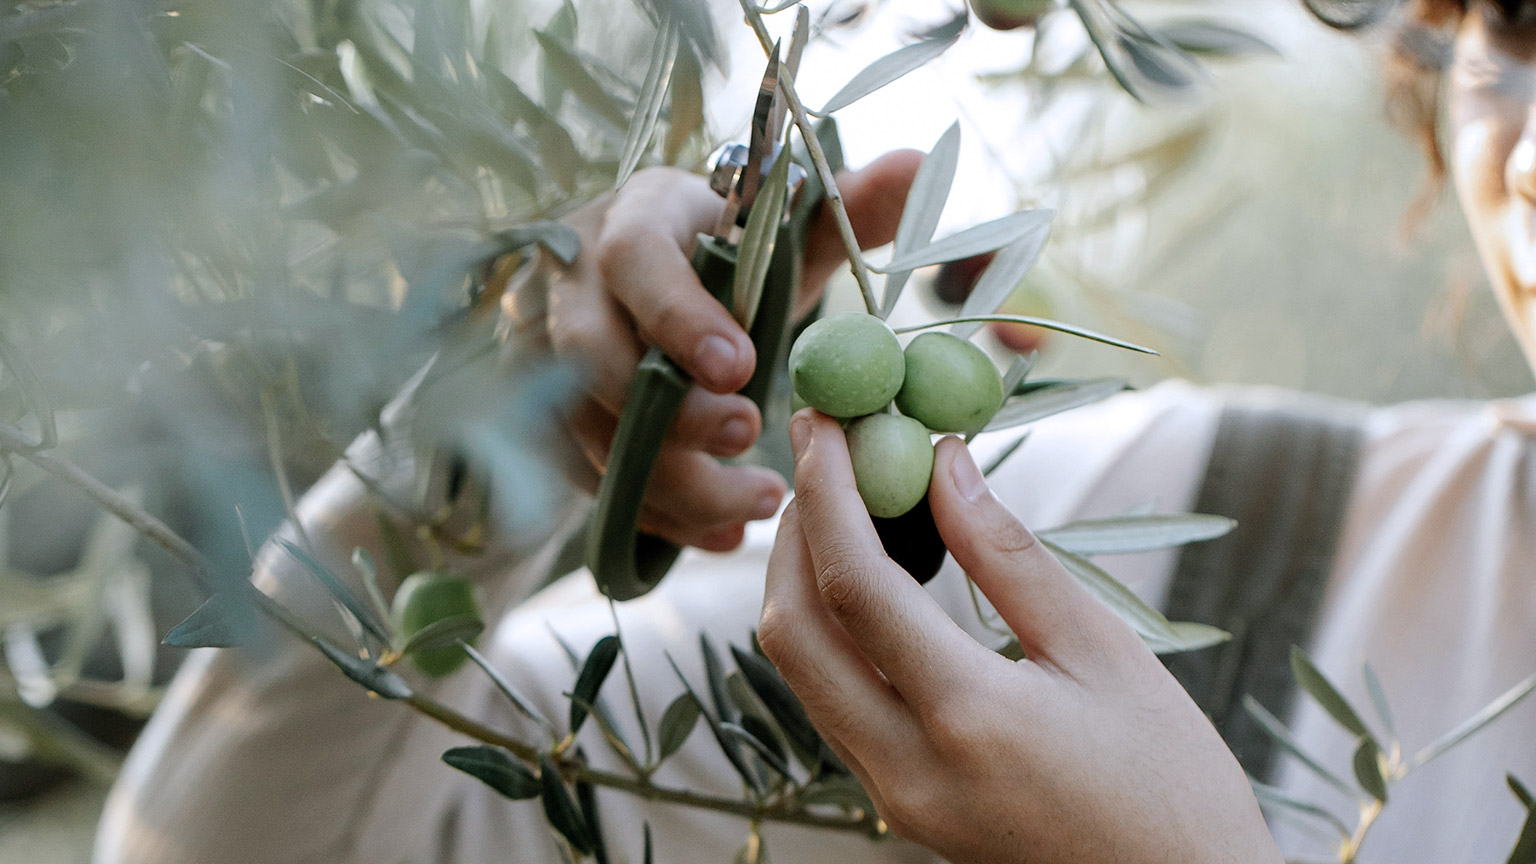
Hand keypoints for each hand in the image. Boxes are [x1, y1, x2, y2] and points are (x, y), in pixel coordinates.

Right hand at [506, 154, 920, 552]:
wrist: (661, 279)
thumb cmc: (728, 252)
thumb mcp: (786, 226)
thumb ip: (851, 204)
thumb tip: (918, 164)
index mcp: (635, 218)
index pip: (633, 259)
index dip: (679, 317)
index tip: (744, 368)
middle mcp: (575, 285)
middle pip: (591, 360)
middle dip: (670, 413)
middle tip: (748, 436)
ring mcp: (550, 358)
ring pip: (587, 432)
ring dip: (673, 481)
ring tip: (759, 501)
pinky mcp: (555, 420)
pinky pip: (591, 480)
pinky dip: (659, 514)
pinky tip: (722, 531)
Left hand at [758, 411, 1282, 863]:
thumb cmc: (1171, 783)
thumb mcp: (1105, 653)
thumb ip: (1008, 555)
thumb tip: (943, 463)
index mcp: (968, 719)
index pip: (854, 587)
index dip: (827, 492)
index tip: (822, 422)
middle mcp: (906, 768)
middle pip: (793, 633)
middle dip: (794, 533)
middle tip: (822, 456)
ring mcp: (892, 797)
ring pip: (801, 673)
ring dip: (802, 581)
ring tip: (843, 503)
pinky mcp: (897, 806)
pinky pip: (831, 705)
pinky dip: (830, 632)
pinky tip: (867, 581)